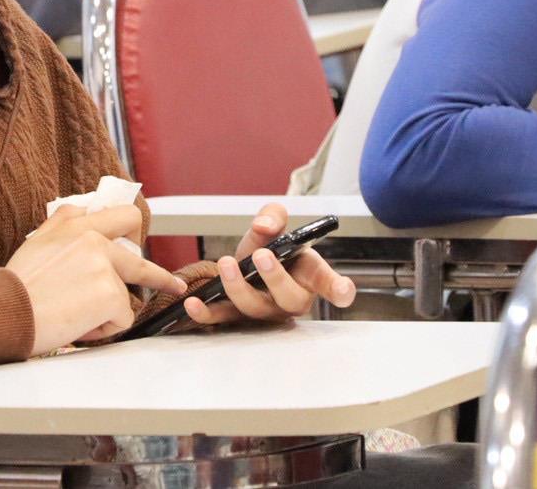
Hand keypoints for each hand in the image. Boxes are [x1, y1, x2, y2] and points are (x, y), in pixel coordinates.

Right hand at [8, 205, 186, 354]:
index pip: (121, 215)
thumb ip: (63, 222)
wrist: (5, 311)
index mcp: (76, 224)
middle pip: (139, 254)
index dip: (134, 231)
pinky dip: (103, 330)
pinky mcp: (111, 294)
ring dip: (105, 312)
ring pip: (126, 296)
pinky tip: (77, 325)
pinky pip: (122, 319)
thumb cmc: (16, 286)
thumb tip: (83, 207)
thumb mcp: (37, 240)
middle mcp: (94, 238)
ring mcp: (105, 265)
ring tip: (72, 315)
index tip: (141, 242)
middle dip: (159, 274)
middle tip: (173, 285)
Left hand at [182, 203, 355, 325]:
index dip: (339, 290)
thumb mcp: (274, 225)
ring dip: (239, 289)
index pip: (329, 284)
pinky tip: (192, 303)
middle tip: (262, 255)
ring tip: (226, 264)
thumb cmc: (269, 246)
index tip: (343, 292)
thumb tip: (265, 225)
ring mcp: (263, 313)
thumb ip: (273, 216)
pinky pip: (221, 320)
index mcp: (308, 276)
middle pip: (289, 299)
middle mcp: (290, 300)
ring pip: (254, 309)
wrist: (246, 263)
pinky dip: (206, 314)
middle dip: (276, 279)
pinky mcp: (236, 318)